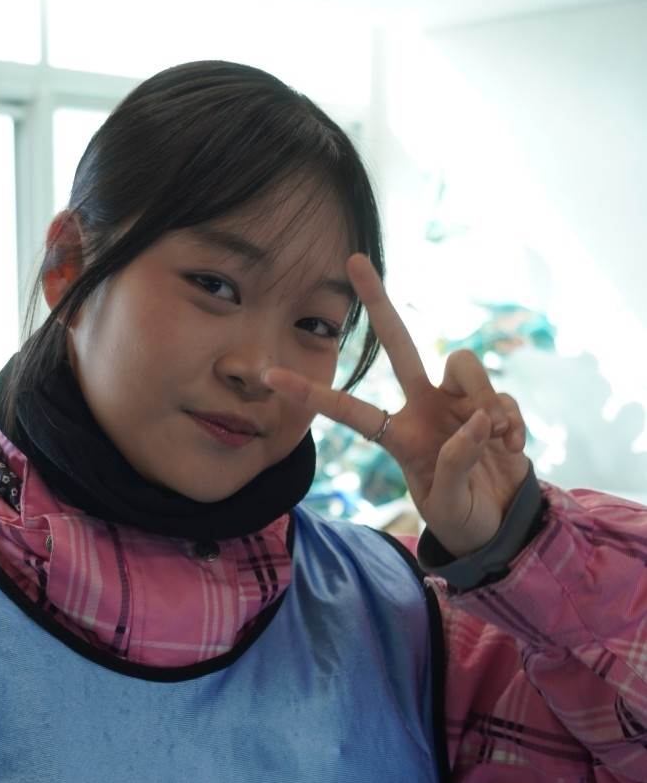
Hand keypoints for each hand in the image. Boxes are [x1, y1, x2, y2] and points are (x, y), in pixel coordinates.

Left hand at [262, 253, 530, 556]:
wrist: (502, 522)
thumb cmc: (463, 518)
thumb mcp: (449, 505)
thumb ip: (456, 465)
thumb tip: (476, 420)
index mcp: (399, 437)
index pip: (350, 411)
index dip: (313, 394)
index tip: (269, 376)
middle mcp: (424, 408)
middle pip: (399, 344)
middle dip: (379, 302)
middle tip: (355, 260)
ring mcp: (458, 402)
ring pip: (464, 363)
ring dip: (484, 400)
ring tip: (495, 441)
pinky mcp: (492, 403)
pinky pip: (501, 397)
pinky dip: (511, 424)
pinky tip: (513, 451)